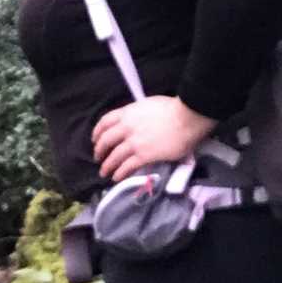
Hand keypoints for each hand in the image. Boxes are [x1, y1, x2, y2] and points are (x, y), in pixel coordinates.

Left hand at [92, 96, 216, 182]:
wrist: (186, 117)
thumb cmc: (174, 108)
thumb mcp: (149, 104)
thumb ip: (139, 114)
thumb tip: (137, 120)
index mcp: (128, 112)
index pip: (105, 121)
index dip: (97, 132)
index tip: (95, 139)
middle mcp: (127, 127)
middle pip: (106, 140)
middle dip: (99, 150)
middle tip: (98, 157)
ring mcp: (134, 142)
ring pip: (114, 156)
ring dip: (107, 165)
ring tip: (104, 172)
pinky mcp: (143, 155)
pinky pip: (126, 166)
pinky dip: (120, 172)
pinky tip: (117, 177)